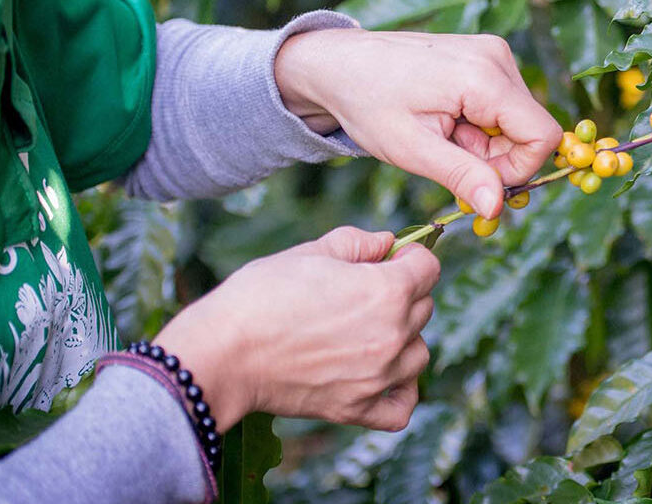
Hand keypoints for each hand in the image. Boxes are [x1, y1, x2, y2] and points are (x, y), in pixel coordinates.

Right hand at [153, 227, 437, 431]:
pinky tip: (382, 376)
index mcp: (387, 290)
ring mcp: (379, 377)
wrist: (223, 354)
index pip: (429, 267)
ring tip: (365, 332)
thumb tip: (387, 242)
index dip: (411, 257)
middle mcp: (393, 335)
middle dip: (402, 294)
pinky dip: (401, 392)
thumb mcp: (310, 252)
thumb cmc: (261, 296)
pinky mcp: (358, 409)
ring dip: (403, 340)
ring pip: (419, 353)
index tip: (392, 258)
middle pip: (423, 307)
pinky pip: (404, 406)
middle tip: (362, 293)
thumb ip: (357, 243)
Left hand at [274, 28, 562, 218]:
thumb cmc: (367, 102)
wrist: (338, 64)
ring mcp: (492, 52)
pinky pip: (503, 103)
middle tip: (446, 156)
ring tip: (440, 134)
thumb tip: (498, 207)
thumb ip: (461, 176)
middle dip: (495, 157)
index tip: (475, 179)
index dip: (517, 170)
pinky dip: (479, 124)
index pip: (541, 136)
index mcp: (483, 77)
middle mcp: (496, 56)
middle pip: (530, 129)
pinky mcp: (484, 55)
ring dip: (485, 142)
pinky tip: (444, 120)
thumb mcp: (412, 150)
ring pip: (517, 119)